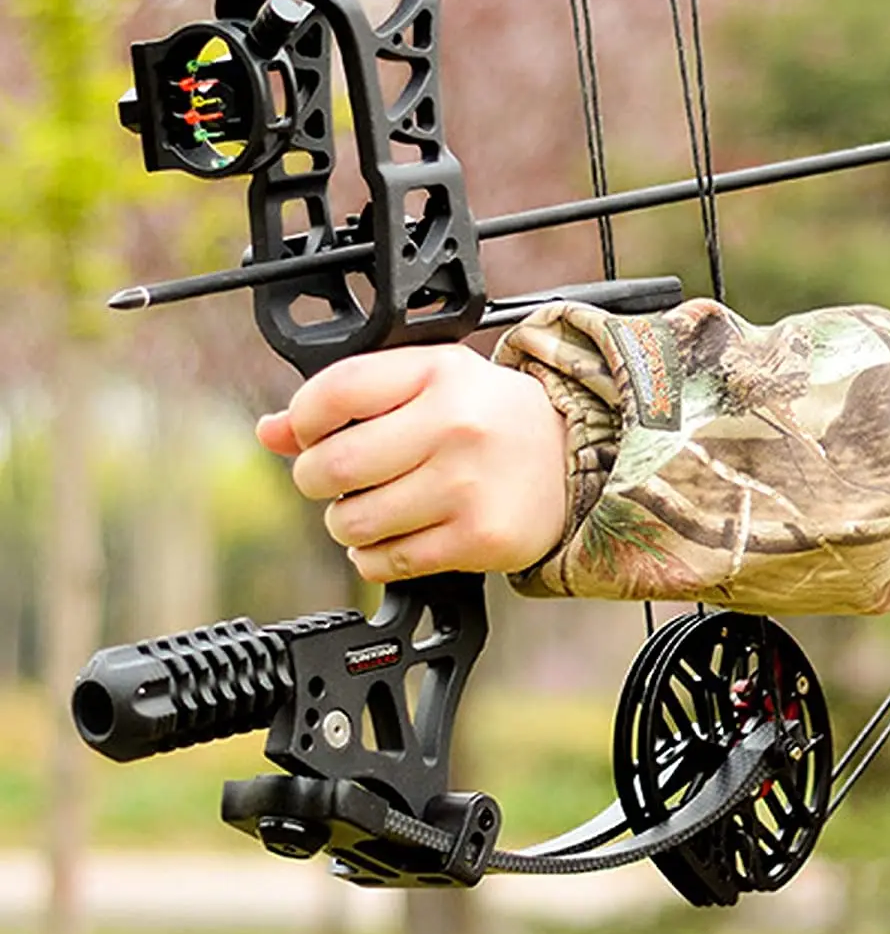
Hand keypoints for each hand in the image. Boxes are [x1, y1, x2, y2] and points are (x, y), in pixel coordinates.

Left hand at [255, 345, 567, 583]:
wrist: (573, 459)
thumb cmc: (488, 418)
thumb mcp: (428, 385)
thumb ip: (350, 401)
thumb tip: (271, 431)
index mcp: (440, 372)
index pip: (336, 392)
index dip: (304, 419)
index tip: (311, 432)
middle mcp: (456, 424)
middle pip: (332, 466)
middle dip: (318, 479)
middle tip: (341, 477)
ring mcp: (468, 484)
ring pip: (351, 522)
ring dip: (348, 522)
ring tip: (378, 506)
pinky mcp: (478, 537)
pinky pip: (384, 561)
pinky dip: (375, 555)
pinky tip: (400, 532)